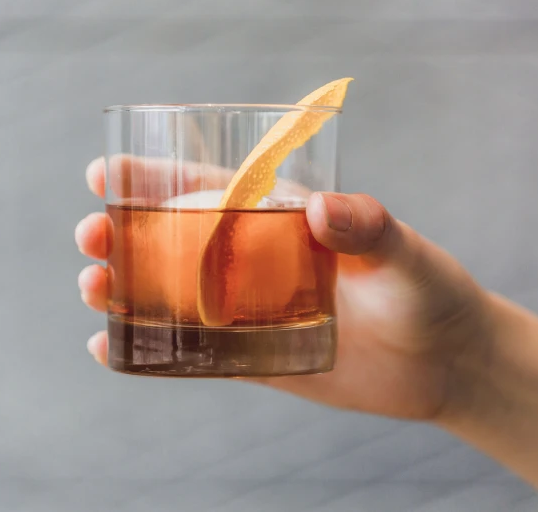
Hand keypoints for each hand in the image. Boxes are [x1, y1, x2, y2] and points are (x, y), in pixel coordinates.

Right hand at [75, 156, 491, 421]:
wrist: (445, 363)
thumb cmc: (426, 290)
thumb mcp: (401, 251)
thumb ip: (366, 227)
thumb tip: (318, 208)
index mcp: (276, 221)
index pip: (204, 191)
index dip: (151, 179)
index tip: (104, 174)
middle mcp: (252, 263)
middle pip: (171, 243)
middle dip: (123, 234)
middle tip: (92, 237)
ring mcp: (247, 313)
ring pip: (169, 297)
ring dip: (123, 289)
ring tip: (94, 287)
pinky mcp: (252, 359)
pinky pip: (190, 356)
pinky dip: (147, 354)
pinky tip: (108, 349)